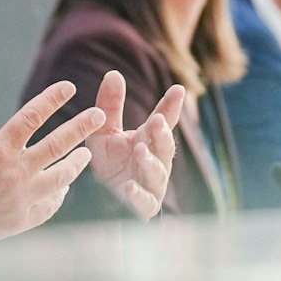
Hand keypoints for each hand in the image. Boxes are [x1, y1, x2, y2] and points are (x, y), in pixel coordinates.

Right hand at [0, 75, 103, 247]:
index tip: (69, 87)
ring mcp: (22, 199)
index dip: (53, 98)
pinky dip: (60, 193)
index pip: (33, 116)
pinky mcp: (23, 220)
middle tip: (99, 115)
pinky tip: (64, 186)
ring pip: (62, 177)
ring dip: (77, 163)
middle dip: (82, 126)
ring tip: (86, 153)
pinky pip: (51, 204)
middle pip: (58, 144)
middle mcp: (15, 173)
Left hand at [84, 71, 183, 219]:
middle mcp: (155, 161)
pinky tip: (129, 187)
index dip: (171, 107)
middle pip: (164, 146)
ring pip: (157, 173)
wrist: (101, 202)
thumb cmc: (109, 165)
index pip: (163, 121)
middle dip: (161, 134)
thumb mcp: (105, 133)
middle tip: (156, 121)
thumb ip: (110, 106)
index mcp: (148, 140)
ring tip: (140, 151)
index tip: (178, 89)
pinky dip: (138, 194)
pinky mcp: (143, 206)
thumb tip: (113, 73)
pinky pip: (144, 201)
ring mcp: (151, 184)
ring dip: (150, 162)